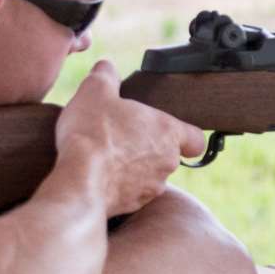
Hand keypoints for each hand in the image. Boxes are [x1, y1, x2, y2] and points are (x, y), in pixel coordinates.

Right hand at [55, 60, 205, 215]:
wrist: (79, 179)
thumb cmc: (93, 133)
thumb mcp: (95, 91)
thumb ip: (105, 76)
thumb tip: (106, 68)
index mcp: (167, 132)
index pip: (195, 139)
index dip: (185, 136)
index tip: (170, 133)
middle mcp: (167, 162)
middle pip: (167, 156)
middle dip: (148, 149)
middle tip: (122, 139)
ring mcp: (151, 187)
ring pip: (149, 177)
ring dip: (133, 169)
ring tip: (105, 158)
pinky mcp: (132, 205)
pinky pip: (130, 194)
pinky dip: (117, 186)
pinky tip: (97, 176)